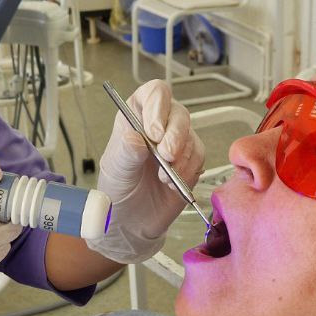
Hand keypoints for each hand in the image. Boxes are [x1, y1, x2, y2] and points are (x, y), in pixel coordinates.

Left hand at [87, 80, 204, 264]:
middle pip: (179, 114)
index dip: (159, 106)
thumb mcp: (115, 171)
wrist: (132, 222)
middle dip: (175, 136)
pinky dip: (188, 171)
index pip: (154, 93)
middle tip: (166, 156)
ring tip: (164, 178)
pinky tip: (173, 184)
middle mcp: (159, 124)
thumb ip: (126, 153)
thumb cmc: (117, 191)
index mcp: (135, 116)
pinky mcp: (190, 161)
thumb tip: (137, 139)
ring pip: (191, 137)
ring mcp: (176, 142)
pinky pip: (199, 157)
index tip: (154, 131)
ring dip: (181, 158)